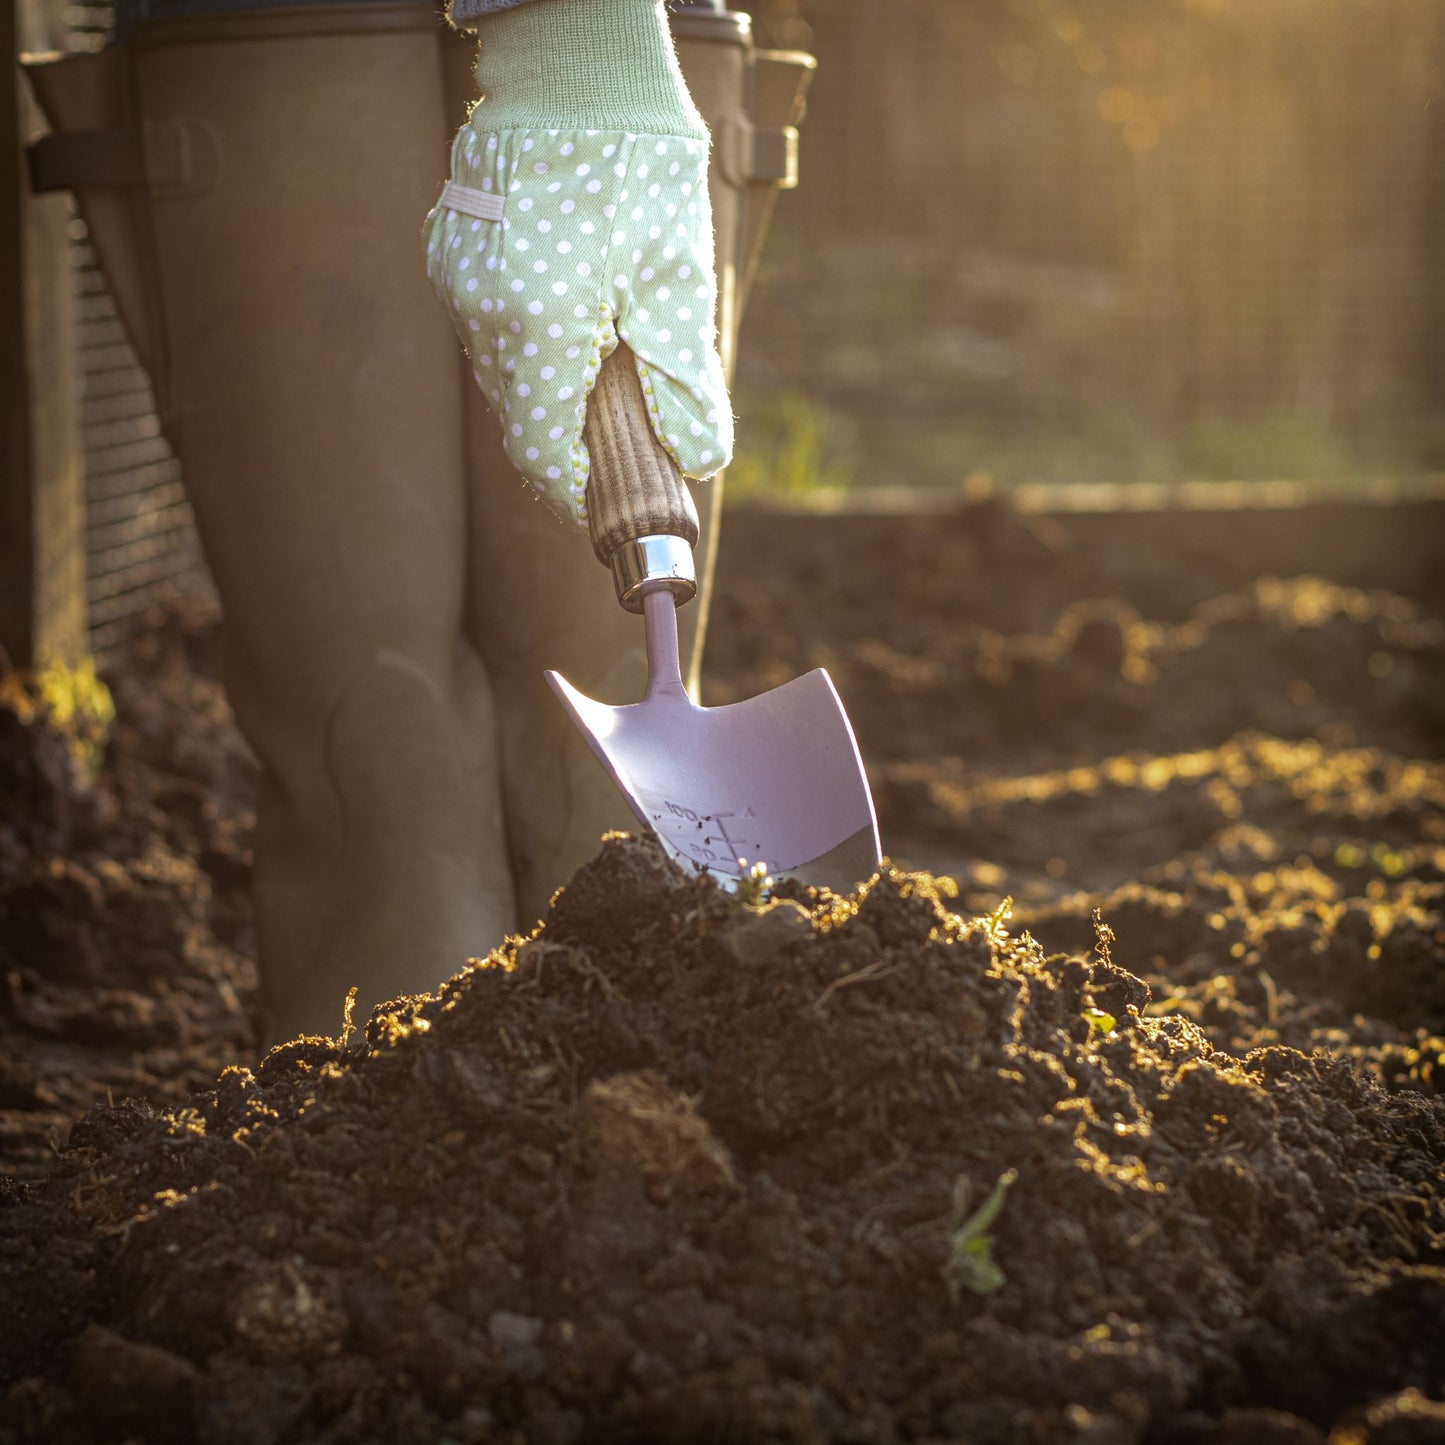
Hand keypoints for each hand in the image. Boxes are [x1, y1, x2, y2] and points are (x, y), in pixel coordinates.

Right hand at [425, 0, 732, 528]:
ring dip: (554, 387)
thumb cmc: (637, 165)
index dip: (576, 489)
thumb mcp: (678, 278)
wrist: (576, 64)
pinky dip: (533, 342)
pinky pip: (491, 327)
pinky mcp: (453, 255)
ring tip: (608, 362)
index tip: (611, 501)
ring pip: (505, 373)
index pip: (541, 449)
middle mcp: (480, 313)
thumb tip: (697, 457)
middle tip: (628, 435)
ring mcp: (458, 282)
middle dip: (573, 436)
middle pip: (523, 414)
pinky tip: (575, 313)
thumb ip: (684, 380)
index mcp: (535, 328)